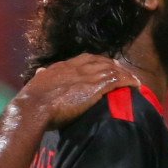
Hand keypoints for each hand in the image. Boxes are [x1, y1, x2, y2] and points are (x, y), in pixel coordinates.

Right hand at [19, 54, 137, 127]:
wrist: (34, 108)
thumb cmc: (31, 102)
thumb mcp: (36, 84)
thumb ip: (42, 77)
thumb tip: (41, 71)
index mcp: (61, 67)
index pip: (83, 59)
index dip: (96, 61)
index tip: (104, 64)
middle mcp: (75, 68)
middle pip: (100, 61)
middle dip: (113, 65)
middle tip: (122, 69)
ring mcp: (86, 76)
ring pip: (111, 69)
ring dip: (124, 73)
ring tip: (133, 79)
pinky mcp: (95, 87)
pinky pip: (117, 80)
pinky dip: (129, 81)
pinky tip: (136, 85)